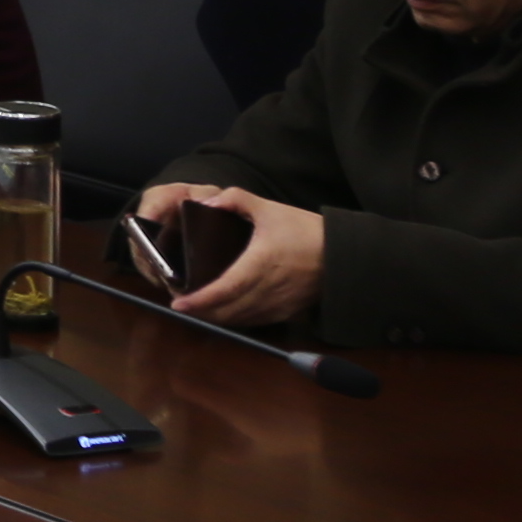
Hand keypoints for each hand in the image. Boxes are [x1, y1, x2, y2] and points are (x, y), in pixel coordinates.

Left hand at [151, 182, 326, 329]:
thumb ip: (236, 200)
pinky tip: (223, 311)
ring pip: (239, 319)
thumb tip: (206, 202)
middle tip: (179, 302)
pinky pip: (254, 321)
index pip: (224, 290)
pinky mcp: (286, 313)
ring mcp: (277, 305)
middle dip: (200, 311)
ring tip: (196, 307)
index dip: (200, 300)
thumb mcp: (270, 208)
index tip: (178, 303)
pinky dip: (235, 319)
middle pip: (226, 311)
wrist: (343, 256)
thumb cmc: (306, 231)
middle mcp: (267, 291)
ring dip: (216, 317)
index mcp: (260, 265)